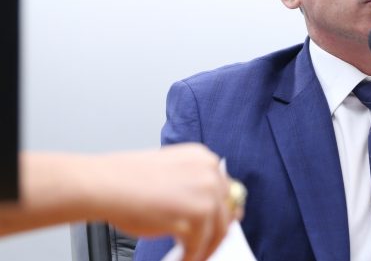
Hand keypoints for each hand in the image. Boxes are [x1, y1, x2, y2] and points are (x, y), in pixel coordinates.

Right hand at [86, 143, 239, 260]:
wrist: (105, 185)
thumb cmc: (125, 180)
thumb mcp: (169, 174)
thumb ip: (192, 186)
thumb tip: (207, 210)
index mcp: (204, 158)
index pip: (225, 190)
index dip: (221, 212)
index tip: (216, 226)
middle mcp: (210, 173)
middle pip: (227, 211)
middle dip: (215, 232)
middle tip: (205, 247)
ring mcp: (207, 194)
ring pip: (217, 232)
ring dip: (204, 249)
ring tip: (192, 257)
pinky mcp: (197, 216)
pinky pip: (199, 246)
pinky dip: (191, 257)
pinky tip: (181, 259)